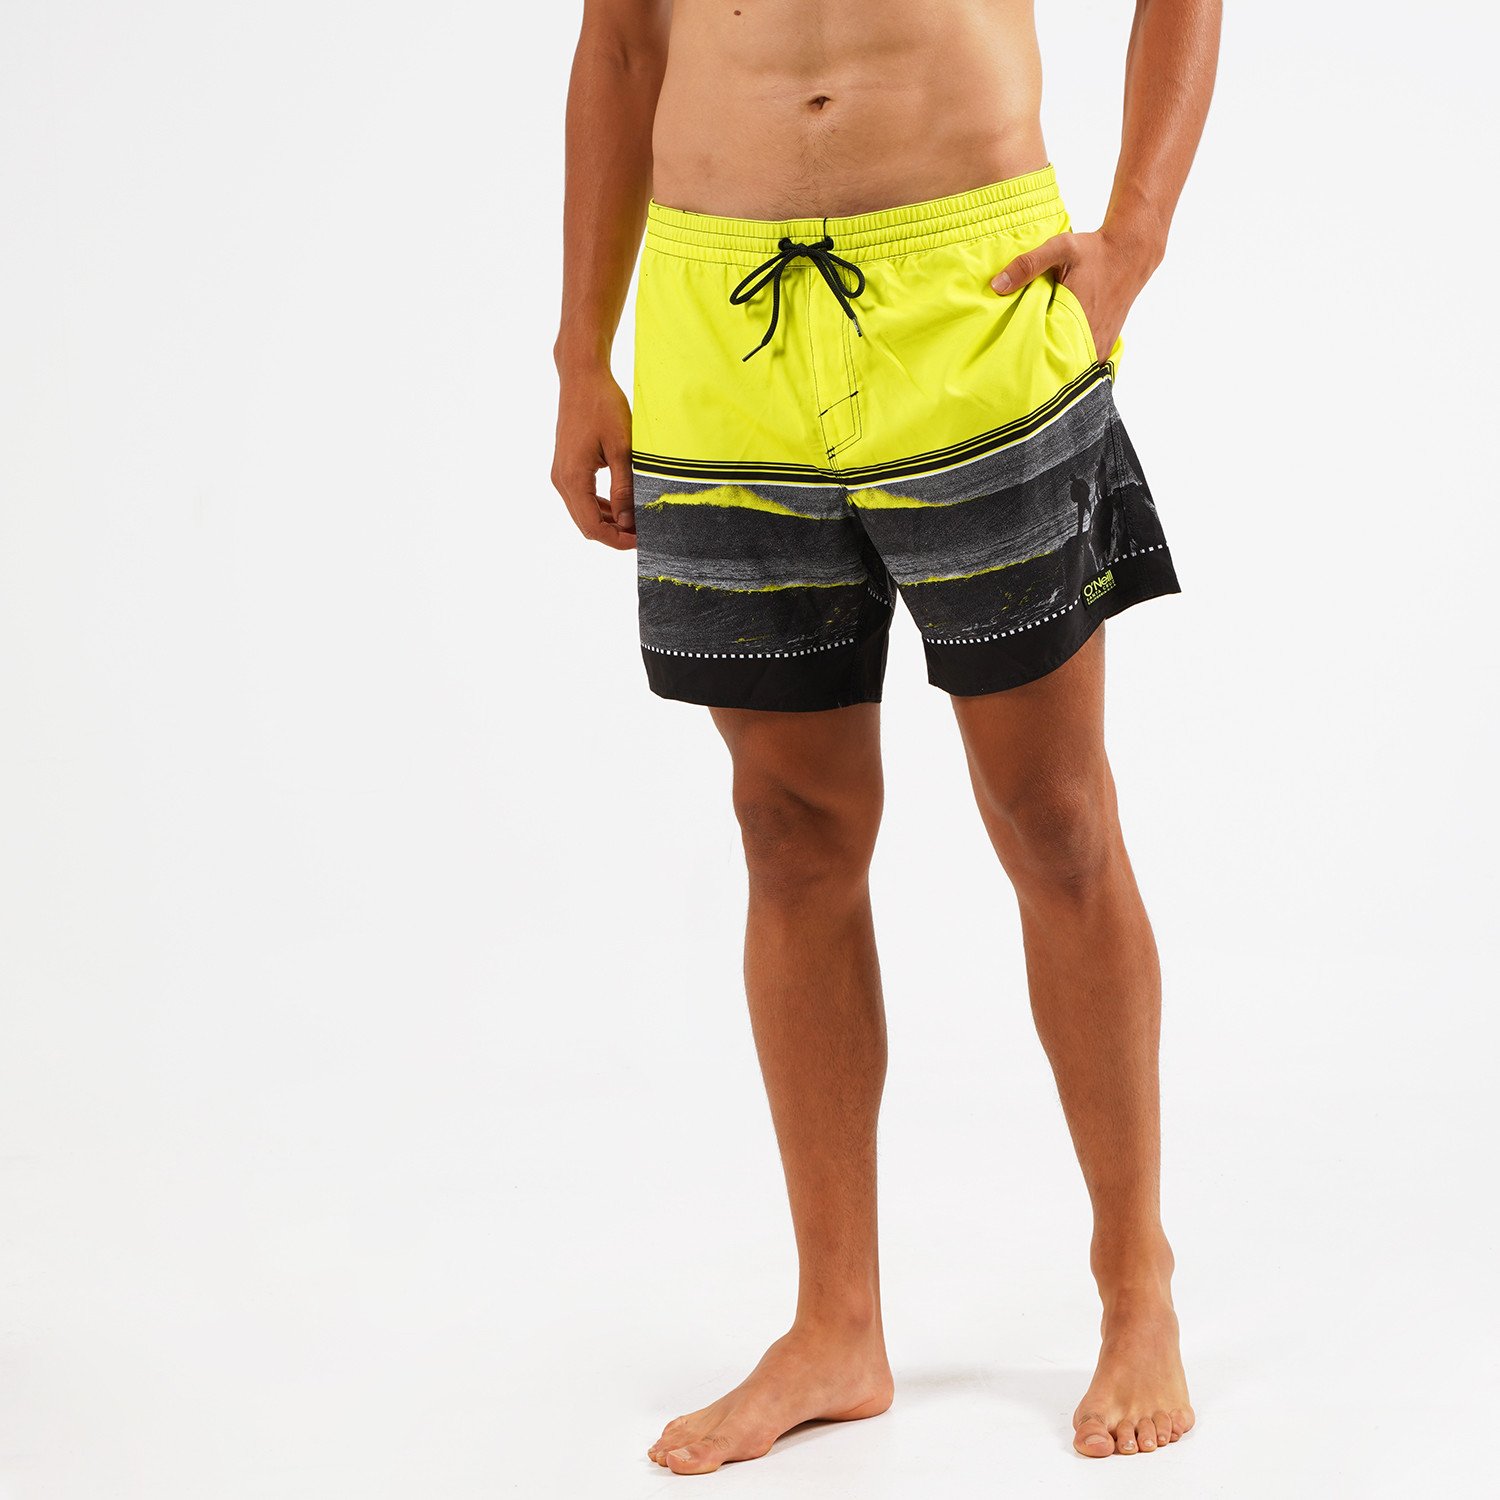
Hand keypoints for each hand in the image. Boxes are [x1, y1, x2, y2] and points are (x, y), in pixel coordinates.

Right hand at [551, 366, 635, 549]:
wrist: (582, 378)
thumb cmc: (603, 406)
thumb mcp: (622, 448)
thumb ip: (624, 488)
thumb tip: (629, 522)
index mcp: (573, 478)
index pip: (593, 527)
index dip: (618, 540)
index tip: (642, 541)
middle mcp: (561, 480)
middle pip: (587, 525)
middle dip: (615, 534)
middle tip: (645, 532)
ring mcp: (561, 474)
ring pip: (584, 513)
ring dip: (609, 521)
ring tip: (637, 520)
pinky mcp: (566, 467)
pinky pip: (582, 498)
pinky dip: (601, 506)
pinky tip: (623, 504)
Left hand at [990, 228, 1159, 364]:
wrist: (1130, 252)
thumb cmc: (1095, 251)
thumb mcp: (1060, 248)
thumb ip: (1028, 264)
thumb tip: (997, 285)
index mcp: (1076, 319)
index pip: (1045, 356)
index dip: (1026, 363)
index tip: (1010, 366)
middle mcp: (1091, 338)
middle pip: (1058, 368)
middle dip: (1039, 370)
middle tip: (1017, 370)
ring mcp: (1100, 344)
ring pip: (1073, 370)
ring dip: (1056, 369)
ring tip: (1034, 368)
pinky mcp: (1105, 343)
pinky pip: (1085, 364)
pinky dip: (1071, 363)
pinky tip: (1056, 358)